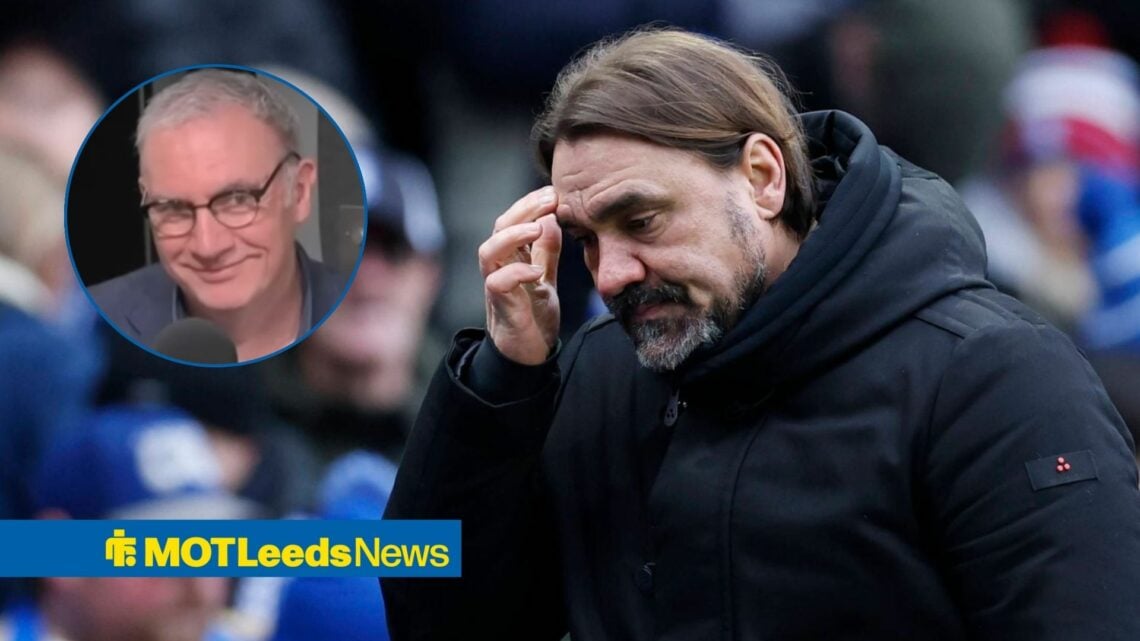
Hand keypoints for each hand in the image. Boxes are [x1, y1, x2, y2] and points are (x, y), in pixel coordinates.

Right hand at [478, 186, 561, 364]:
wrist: (528, 354)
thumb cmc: (532, 315)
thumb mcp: (546, 277)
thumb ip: (547, 251)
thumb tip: (552, 218)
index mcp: (511, 257)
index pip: (513, 220)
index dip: (530, 204)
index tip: (554, 193)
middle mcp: (499, 267)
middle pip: (499, 227)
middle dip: (524, 209)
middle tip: (550, 199)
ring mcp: (496, 285)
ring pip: (488, 251)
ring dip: (513, 235)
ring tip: (539, 227)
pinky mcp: (501, 306)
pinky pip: (497, 283)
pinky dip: (516, 272)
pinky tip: (537, 271)